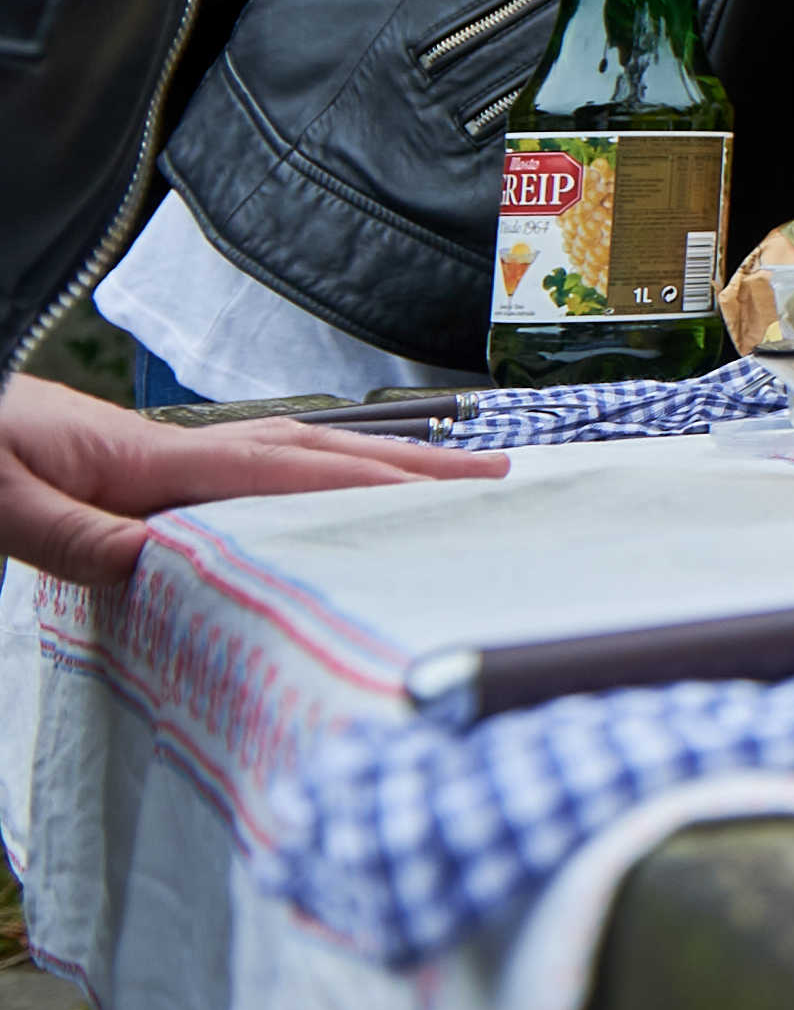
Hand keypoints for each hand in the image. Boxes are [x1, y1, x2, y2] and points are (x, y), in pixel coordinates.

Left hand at [0, 377, 502, 587]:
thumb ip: (79, 534)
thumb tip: (173, 560)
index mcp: (143, 458)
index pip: (280, 471)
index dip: (369, 483)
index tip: (450, 494)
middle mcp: (166, 449)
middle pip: (311, 449)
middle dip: (409, 463)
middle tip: (497, 475)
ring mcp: (154, 456)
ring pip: (287, 454)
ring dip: (371, 465)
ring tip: (442, 482)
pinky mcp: (133, 471)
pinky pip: (248, 475)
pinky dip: (311, 479)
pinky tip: (323, 501)